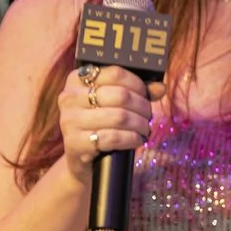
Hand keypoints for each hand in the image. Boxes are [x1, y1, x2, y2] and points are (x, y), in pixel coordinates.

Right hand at [57, 64, 157, 179]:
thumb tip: (160, 88)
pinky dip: (132, 139)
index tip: (146, 95)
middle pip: (120, 95)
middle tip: (148, 115)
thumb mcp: (113, 103)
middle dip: (142, 106)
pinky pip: (113, 138)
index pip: (115, 73)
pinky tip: (136, 140)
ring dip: (140, 124)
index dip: (138, 84)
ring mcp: (69, 120)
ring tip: (144, 129)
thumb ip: (136, 91)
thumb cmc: (100, 123)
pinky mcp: (75, 143)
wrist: (80, 157)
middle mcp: (69, 97)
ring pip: (119, 117)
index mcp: (77, 79)